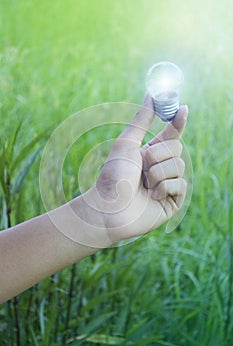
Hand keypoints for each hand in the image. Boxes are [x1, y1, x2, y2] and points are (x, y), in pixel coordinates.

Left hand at [82, 94, 187, 242]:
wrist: (108, 208)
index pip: (171, 135)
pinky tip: (152, 196)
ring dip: (158, 173)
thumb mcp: (126, 143)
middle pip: (177, 149)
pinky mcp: (173, 201)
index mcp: (150, 153)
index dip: (178, 122)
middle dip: (158, 154)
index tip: (183, 108)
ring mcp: (167, 184)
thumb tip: (150, 94)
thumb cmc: (113, 176)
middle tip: (142, 165)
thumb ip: (142, 120)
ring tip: (144, 184)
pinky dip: (164, 188)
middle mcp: (160, 167)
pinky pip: (180, 185)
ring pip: (179, 166)